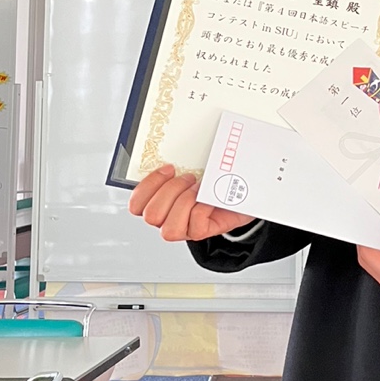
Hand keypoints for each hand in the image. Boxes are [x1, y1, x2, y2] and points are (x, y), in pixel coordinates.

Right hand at [128, 163, 255, 243]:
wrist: (243, 192)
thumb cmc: (214, 180)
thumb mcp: (195, 167)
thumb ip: (182, 163)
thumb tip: (179, 148)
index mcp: (159, 202)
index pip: (136, 205)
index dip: (148, 186)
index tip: (169, 168)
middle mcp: (167, 219)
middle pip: (151, 216)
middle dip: (170, 191)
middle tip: (189, 177)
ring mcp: (185, 229)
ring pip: (168, 229)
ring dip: (184, 203)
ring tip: (199, 188)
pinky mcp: (203, 233)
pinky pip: (196, 228)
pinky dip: (203, 209)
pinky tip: (211, 198)